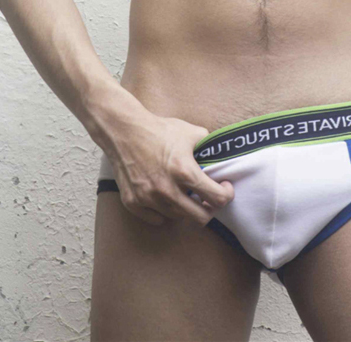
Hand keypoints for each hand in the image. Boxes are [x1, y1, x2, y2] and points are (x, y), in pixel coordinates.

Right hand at [105, 110, 234, 228]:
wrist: (124, 130)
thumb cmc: (158, 130)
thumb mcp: (191, 132)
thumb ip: (208, 146)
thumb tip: (220, 155)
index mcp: (184, 172)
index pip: (217, 198)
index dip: (226, 194)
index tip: (224, 187)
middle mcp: (167, 190)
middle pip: (200, 218)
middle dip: (209, 208)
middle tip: (207, 197)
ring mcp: (148, 199)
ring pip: (178, 218)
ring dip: (186, 208)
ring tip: (186, 193)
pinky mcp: (133, 203)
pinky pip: (156, 219)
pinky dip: (164, 212)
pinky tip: (166, 198)